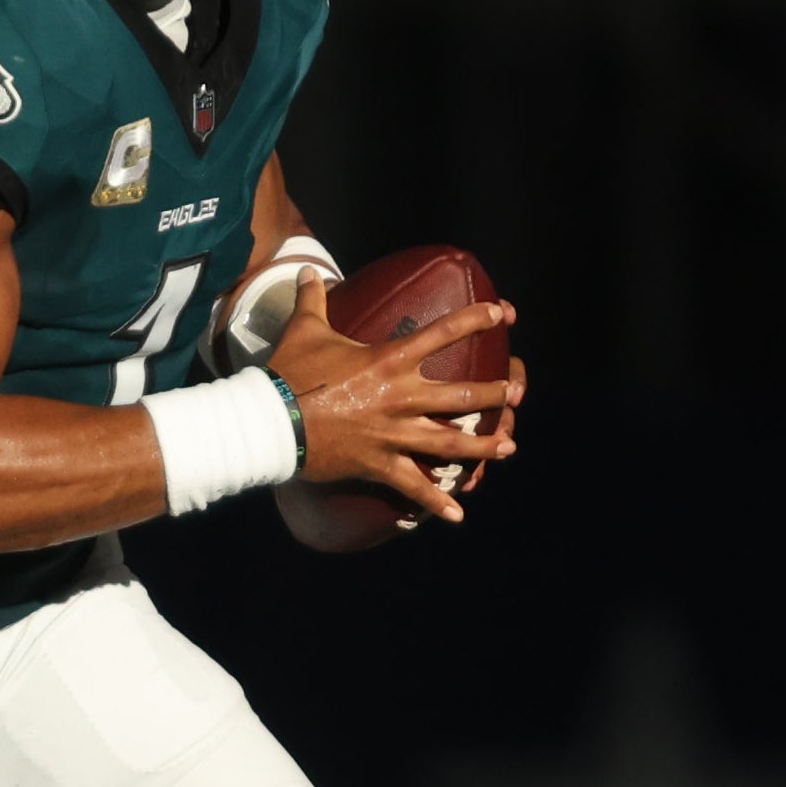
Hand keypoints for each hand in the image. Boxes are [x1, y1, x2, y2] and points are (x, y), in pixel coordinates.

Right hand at [264, 278, 521, 531]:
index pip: (443, 333)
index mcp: (389, 360)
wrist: (270, 420)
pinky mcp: (380, 464)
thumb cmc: (289, 372)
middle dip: (493, 393)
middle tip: (514, 392)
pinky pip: (415, 488)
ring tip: (508, 447)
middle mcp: (400, 396)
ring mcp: (393, 433)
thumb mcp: (304, 329)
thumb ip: (313, 298)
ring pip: (451, 443)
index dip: (476, 320)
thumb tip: (309, 270)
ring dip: (483, 445)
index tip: (502, 313)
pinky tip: (458, 516)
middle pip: (461, 395)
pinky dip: (437, 503)